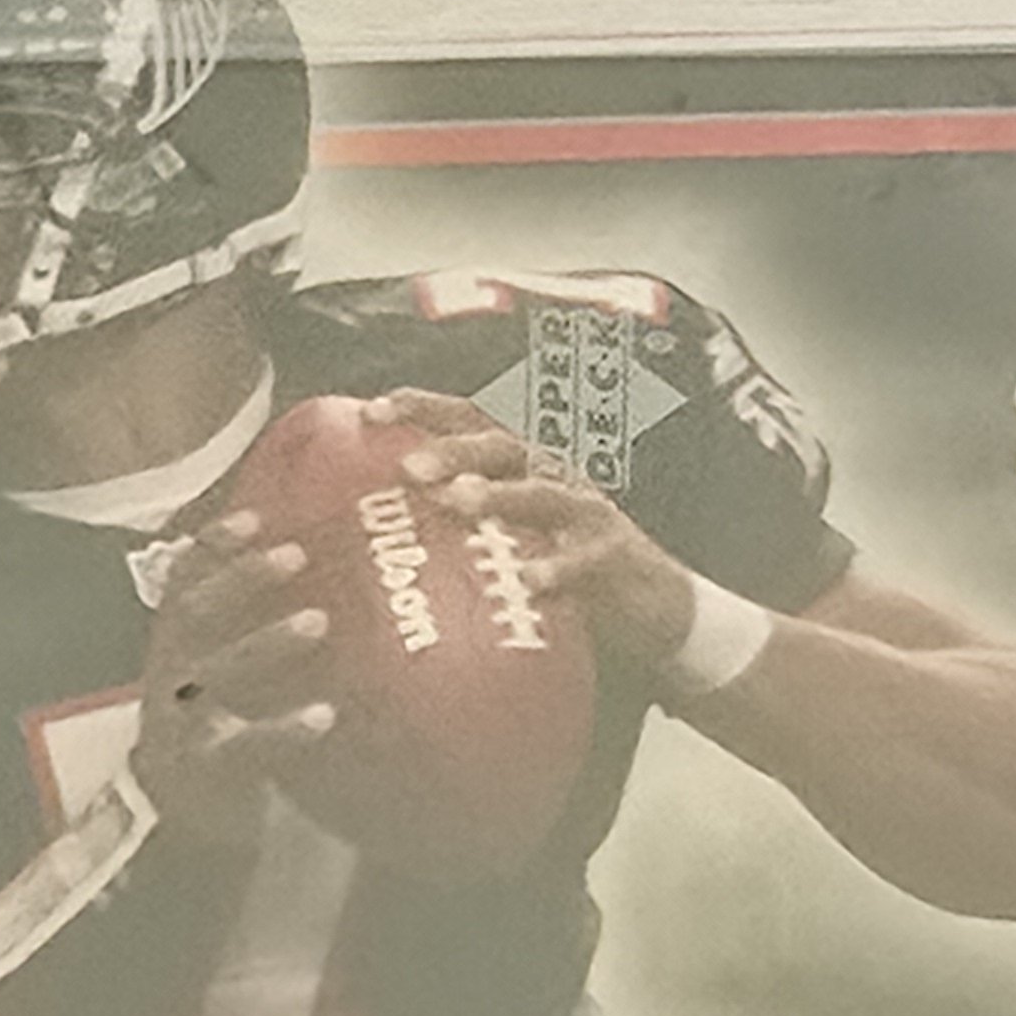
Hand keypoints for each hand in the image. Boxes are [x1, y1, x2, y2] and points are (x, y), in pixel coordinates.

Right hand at [132, 508, 336, 848]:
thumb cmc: (213, 730)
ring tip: (319, 620)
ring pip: (216, 673)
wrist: (177, 818)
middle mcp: (169, 676)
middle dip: (240, 580)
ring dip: (266, 641)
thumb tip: (308, 565)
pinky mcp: (204, 770)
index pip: (182, 582)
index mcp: (172, 646)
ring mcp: (181, 723)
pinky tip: (324, 715)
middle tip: (297, 555)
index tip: (256, 517)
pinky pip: (244, 744)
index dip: (212, 546)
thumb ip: (240, 630)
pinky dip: (283, 728)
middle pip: (193, 616)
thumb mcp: (212, 674)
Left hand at [394, 409, 698, 665]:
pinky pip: (584, 560)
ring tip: (459, 502)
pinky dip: (558, 568)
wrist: (650, 607)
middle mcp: (550, 477)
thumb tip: (365, 553)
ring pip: (540, 493)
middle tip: (410, 468)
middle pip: (501, 446)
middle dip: (455, 450)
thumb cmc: (558, 571)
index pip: (468, 421)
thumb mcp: (501, 543)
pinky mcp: (612, 557)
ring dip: (499, 495)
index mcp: (517, 467)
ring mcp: (584, 514)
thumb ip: (447, 540)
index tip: (373, 410)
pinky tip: (531, 581)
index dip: (423, 408)